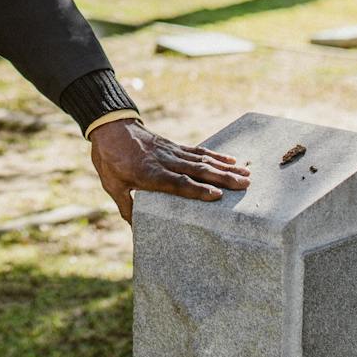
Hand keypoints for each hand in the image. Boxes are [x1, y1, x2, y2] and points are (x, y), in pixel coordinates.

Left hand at [88, 118, 248, 224]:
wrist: (110, 127)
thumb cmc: (109, 159)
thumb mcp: (112, 185)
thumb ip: (126, 206)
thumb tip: (136, 230)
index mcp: (149, 173)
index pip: (177, 183)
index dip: (197, 190)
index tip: (217, 195)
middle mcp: (164, 161)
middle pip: (196, 170)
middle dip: (222, 178)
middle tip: (245, 185)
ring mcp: (171, 152)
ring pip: (201, 160)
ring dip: (225, 167)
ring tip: (246, 174)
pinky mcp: (174, 146)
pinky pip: (197, 151)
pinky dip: (215, 155)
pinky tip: (231, 160)